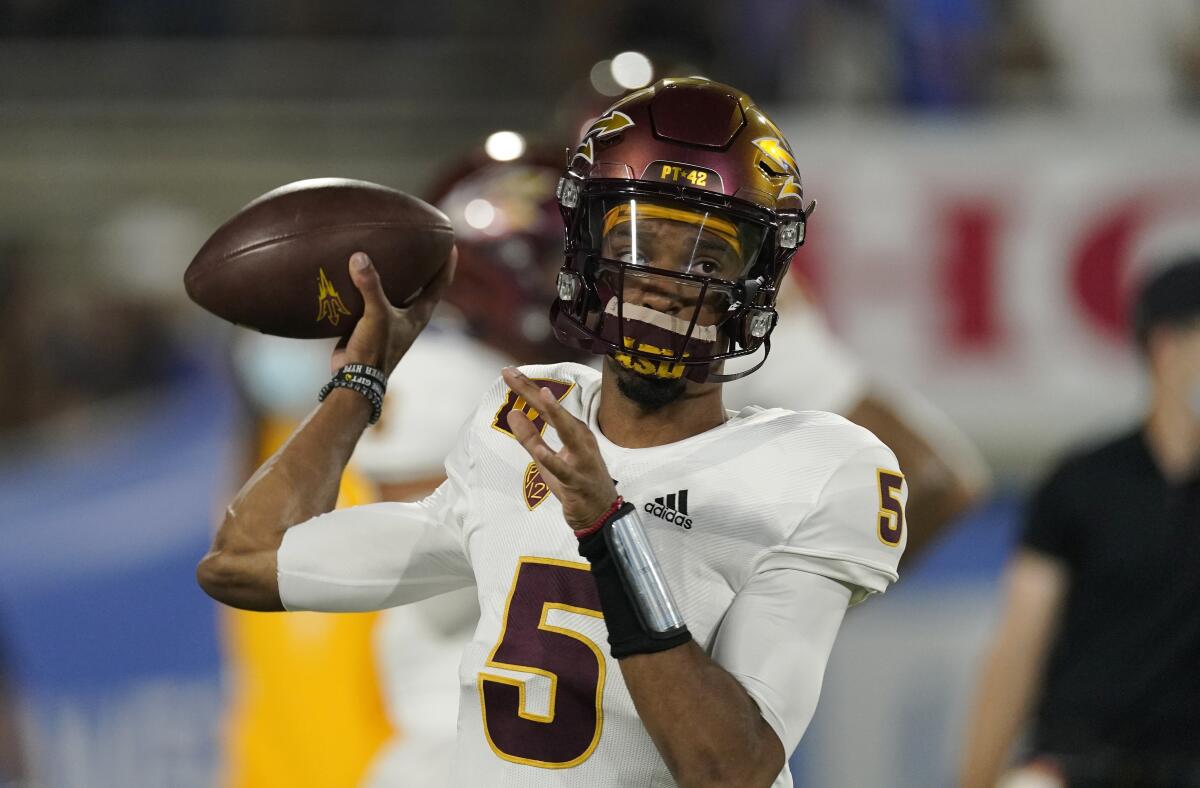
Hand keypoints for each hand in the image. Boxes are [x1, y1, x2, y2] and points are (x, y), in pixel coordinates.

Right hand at [330, 248, 456, 374]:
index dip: (447, 264)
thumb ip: (370, 286)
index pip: (440, 284)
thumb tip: (359, 256)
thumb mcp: (376, 314)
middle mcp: (408, 315)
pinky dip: (368, 284)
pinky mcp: (370, 323)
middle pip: (420, 285)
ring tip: (388, 250)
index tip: (451, 243)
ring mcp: (389, 320)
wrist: (355, 377)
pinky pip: (371, 298)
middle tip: (419, 240)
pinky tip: (358, 270)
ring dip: (393, 274)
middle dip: (421, 264)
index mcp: (419, 314)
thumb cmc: (375, 349)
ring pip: (395, 291)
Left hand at [502, 367, 618, 531]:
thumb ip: (530, 436)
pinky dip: (553, 459)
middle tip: (512, 374)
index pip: (546, 406)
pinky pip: (564, 469)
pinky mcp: (578, 480)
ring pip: (568, 433)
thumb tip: (513, 413)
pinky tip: (539, 451)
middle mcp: (580, 439)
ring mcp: (581, 458)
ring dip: (556, 413)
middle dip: (534, 391)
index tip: (508, 372)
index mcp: (573, 431)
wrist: (601, 514)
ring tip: (542, 396)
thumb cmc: (575, 483)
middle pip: (555, 411)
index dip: (527, 388)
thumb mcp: (546, 459)